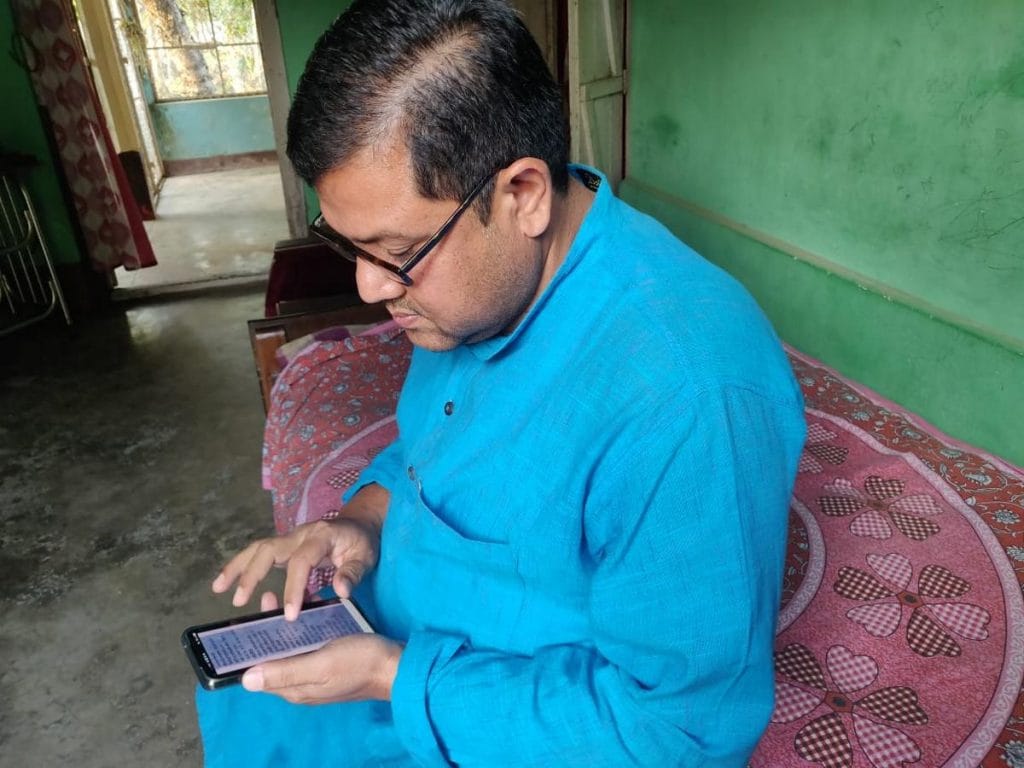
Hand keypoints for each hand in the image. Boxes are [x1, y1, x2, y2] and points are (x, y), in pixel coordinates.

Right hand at [212, 516, 379, 619]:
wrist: (359, 524)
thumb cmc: (362, 543)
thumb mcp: (366, 557)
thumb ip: (353, 573)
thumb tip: (341, 591)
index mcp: (322, 536)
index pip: (302, 561)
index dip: (293, 587)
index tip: (289, 615)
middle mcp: (301, 534)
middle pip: (270, 548)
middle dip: (252, 574)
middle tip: (241, 601)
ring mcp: (291, 537)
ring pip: (258, 548)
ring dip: (237, 567)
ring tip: (218, 588)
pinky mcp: (285, 545)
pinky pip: (259, 553)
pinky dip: (241, 565)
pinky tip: (225, 582)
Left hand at [241, 592, 402, 703]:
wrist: (397, 665)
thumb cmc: (360, 662)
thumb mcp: (322, 665)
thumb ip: (285, 671)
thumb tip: (245, 680)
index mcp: (295, 688)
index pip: (260, 672)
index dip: (249, 649)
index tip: (246, 621)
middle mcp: (302, 684)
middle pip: (274, 659)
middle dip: (266, 632)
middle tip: (268, 599)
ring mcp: (317, 674)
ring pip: (292, 650)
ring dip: (285, 628)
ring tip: (283, 600)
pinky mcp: (330, 662)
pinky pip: (308, 646)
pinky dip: (303, 630)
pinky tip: (308, 612)